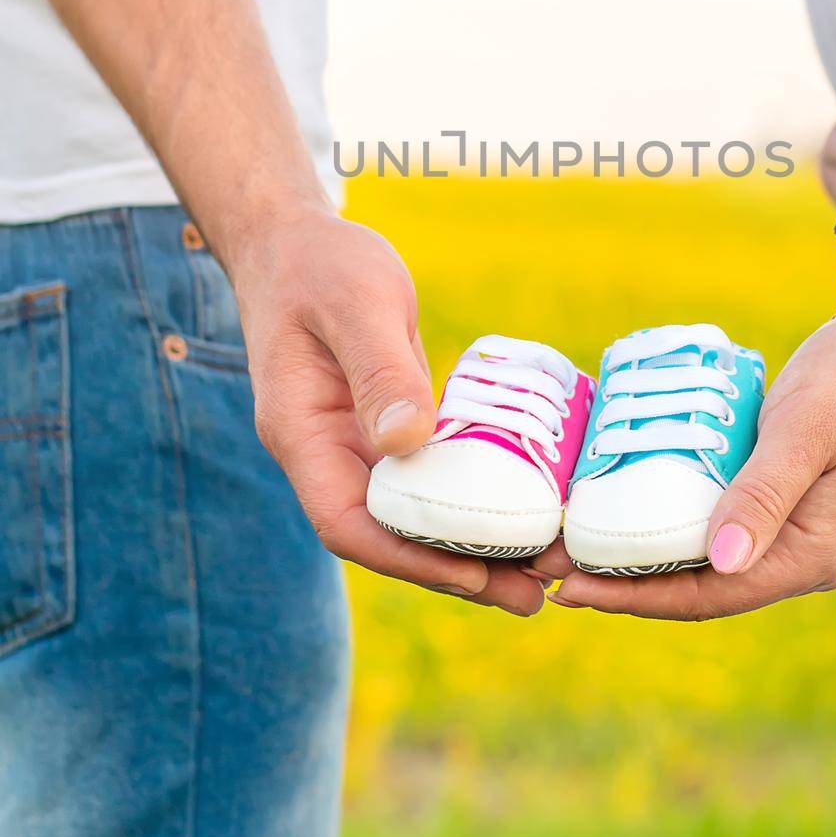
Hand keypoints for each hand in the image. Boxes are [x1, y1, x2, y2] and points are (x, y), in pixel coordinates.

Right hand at [230, 202, 544, 617]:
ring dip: (467, 545)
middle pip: (384, 535)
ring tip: (540, 571)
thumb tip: (408, 441)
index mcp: (299, 432)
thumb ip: (379, 370)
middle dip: (454, 570)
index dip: (407, 558)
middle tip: (534, 593)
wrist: (294, 243)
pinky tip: (517, 510)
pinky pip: (424, 479)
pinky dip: (466, 501)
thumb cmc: (320, 265)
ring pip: (408, 515)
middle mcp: (322, 452)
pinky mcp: (381, 429)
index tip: (472, 575)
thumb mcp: (357, 303)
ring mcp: (351, 444)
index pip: (344, 522)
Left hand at [533, 285, 835, 620]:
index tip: (573, 588)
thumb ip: (763, 493)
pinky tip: (620, 509)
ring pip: (702, 562)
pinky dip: (665, 523)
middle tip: (552, 570)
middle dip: (626, 584)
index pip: (713, 595)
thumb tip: (719, 562)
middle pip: (701, 588)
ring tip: (573, 546)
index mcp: (815, 554)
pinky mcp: (776, 502)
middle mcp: (802, 557)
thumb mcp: (804, 430)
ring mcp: (790, 532)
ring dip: (641, 557)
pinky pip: (710, 526)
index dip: (639, 597)